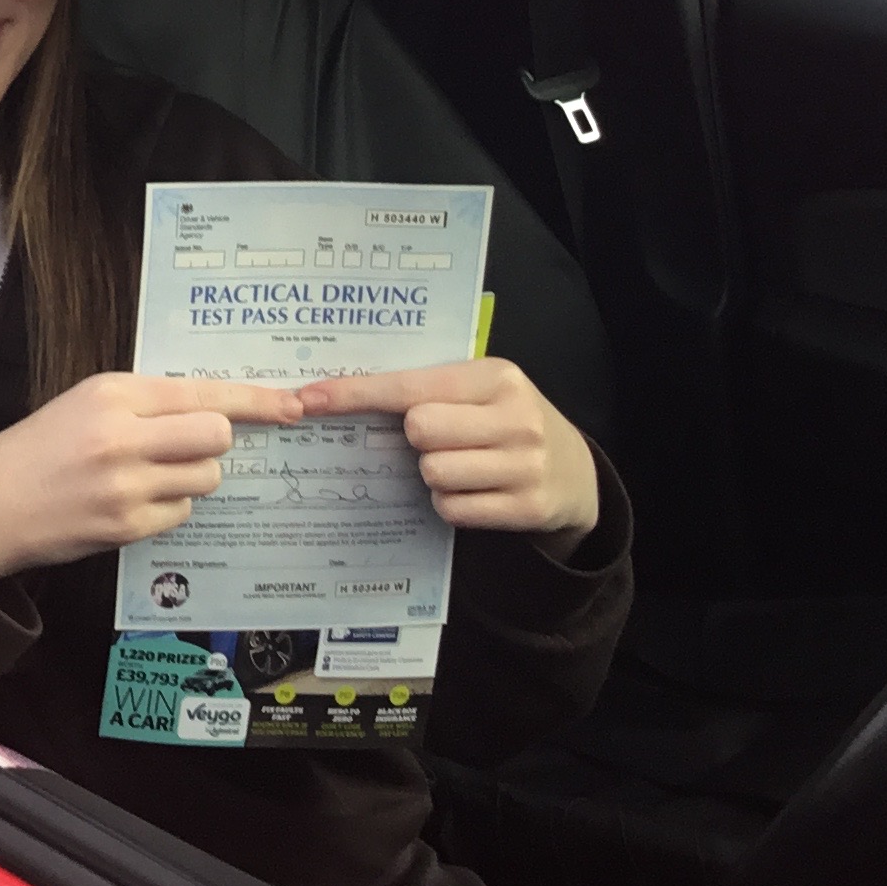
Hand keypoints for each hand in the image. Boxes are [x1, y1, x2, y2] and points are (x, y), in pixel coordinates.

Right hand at [0, 374, 303, 579]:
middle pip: (217, 436)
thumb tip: (216, 409)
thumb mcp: (85, 402)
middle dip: (213, 442)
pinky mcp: (127, 527)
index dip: (254, 400)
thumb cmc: (39, 447)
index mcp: (112, 393)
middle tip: (185, 446)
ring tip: (148, 475)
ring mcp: (127, 486)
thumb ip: (146, 401)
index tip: (292, 405)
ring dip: (190, 477)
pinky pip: (181, 511)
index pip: (202, 392)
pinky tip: (131, 501)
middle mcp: (122, 436)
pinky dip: (167, 506)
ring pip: (206, 477)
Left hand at [294, 359, 600, 552]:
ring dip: (434, 476)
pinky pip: (454, 509)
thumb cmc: (506, 423)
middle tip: (439, 440)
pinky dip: (452, 504)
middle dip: (417, 440)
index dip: (356, 394)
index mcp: (496, 376)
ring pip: (434, 474)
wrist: (577, 473)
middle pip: (420, 431)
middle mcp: (516, 417)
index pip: (409, 386)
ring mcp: (526, 464)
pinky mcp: (528, 506)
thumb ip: (427, 390)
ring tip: (463, 466)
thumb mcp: (480, 392)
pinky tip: (477, 491)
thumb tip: (336, 397)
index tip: (309, 400)